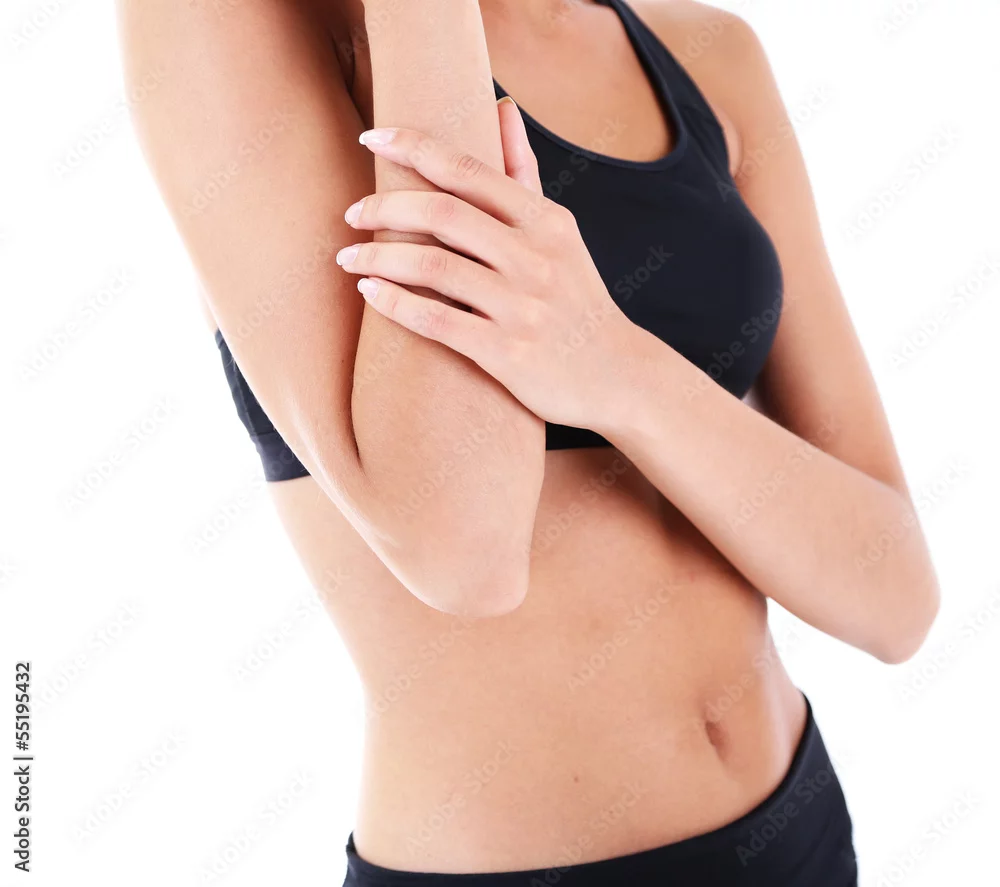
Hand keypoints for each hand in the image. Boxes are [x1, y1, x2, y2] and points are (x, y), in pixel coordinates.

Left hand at [335, 99, 640, 431]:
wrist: (617, 375)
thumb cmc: (575, 299)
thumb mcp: (558, 233)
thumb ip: (524, 173)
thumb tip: (503, 106)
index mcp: (546, 222)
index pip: (470, 170)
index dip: (414, 147)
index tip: (371, 137)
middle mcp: (536, 259)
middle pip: (442, 213)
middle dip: (385, 206)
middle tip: (351, 212)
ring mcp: (522, 307)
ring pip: (432, 266)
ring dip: (378, 256)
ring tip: (346, 255)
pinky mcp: (508, 354)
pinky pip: (437, 322)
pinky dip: (395, 303)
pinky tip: (369, 292)